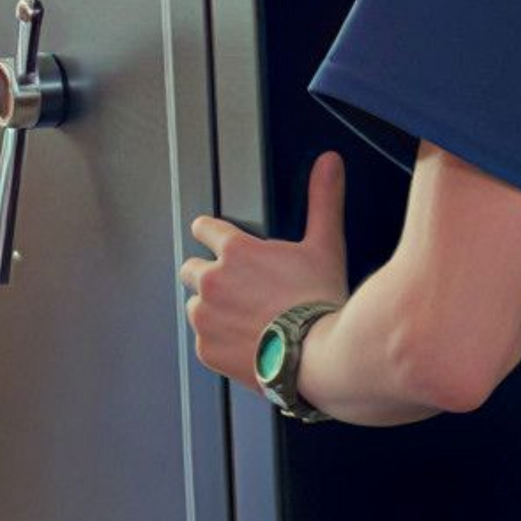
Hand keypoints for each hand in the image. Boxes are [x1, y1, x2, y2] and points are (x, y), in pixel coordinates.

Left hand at [180, 152, 348, 392]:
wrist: (318, 357)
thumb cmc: (320, 303)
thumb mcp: (324, 245)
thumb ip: (322, 200)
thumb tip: (329, 163)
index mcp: (235, 251)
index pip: (203, 229)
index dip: (210, 232)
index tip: (213, 237)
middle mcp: (213, 281)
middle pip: (191, 268)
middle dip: (208, 274)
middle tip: (235, 286)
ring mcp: (206, 317)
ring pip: (196, 306)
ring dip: (211, 308)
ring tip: (242, 316)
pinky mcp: (207, 350)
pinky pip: (203, 340)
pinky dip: (218, 340)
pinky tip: (243, 340)